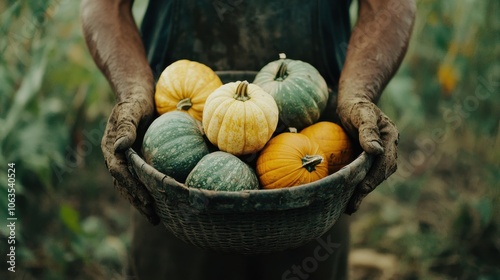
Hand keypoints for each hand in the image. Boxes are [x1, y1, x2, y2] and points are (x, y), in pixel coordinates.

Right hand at [102, 88, 159, 224]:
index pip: (120, 173)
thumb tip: (120, 146)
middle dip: (137, 202)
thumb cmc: (135, 101)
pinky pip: (139, 179)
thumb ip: (126, 127)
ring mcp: (125, 160)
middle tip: (153, 217)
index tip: (147, 200)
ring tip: (156, 218)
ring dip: (141, 202)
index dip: (133, 187)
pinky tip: (160, 201)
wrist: (137, 96)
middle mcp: (115, 157)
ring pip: (130, 186)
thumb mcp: (131, 110)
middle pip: (124, 185)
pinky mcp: (135, 160)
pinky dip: (147, 191)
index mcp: (110, 148)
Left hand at [336, 97, 398, 213]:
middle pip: (381, 173)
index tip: (362, 188)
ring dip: (362, 192)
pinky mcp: (367, 158)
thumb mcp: (361, 113)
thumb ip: (367, 130)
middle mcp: (387, 148)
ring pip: (373, 176)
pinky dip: (357, 185)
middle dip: (367, 189)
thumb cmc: (355, 105)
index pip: (385, 162)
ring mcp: (378, 154)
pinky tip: (345, 196)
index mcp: (390, 138)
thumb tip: (376, 150)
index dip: (374, 177)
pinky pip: (364, 174)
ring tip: (349, 207)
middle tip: (352, 205)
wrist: (352, 102)